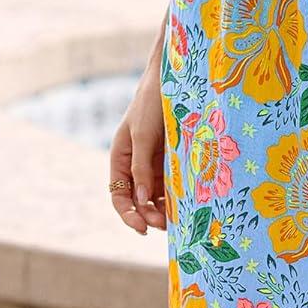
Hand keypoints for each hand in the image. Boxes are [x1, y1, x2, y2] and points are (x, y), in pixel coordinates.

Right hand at [109, 43, 167, 233]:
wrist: (175, 80)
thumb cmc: (151, 103)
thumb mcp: (143, 135)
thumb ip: (141, 167)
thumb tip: (142, 200)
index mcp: (120, 158)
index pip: (118, 195)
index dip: (128, 214)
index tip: (142, 227)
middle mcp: (136, 166)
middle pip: (138, 201)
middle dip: (149, 215)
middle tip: (166, 225)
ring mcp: (156, 165)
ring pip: (157, 198)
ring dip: (165, 211)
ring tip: (178, 219)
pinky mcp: (174, 163)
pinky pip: (174, 187)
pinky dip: (178, 199)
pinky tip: (188, 205)